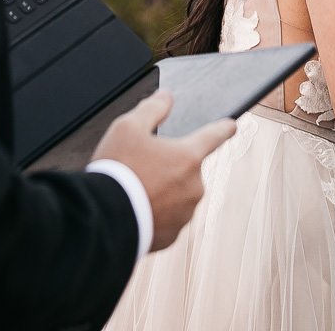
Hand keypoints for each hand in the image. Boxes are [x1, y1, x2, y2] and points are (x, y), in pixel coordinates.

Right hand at [90, 90, 235, 250]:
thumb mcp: (127, 127)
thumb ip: (152, 109)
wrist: (103, 220)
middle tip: (139, 167)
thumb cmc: (116, 170)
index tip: (231, 126)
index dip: (222, 128)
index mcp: (188, 158)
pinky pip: (167, 218)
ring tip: (133, 190)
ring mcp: (184, 214)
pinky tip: (135, 209)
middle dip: (168, 166)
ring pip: (176, 195)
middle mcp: (194, 187)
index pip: (213, 136)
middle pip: (186, 169)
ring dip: (162, 191)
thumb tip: (167, 97)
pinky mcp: (172, 236)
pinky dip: (155, 212)